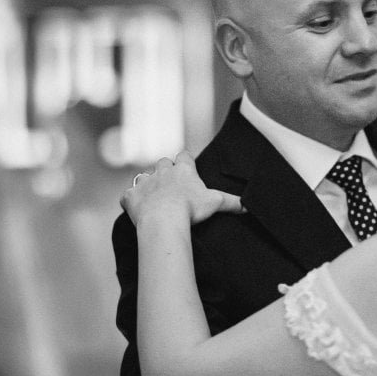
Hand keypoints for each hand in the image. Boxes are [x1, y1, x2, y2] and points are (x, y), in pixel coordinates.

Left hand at [120, 151, 242, 226]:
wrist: (163, 219)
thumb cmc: (190, 209)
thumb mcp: (215, 204)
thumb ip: (231, 202)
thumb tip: (248, 206)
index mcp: (182, 170)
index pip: (184, 156)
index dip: (186, 160)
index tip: (188, 166)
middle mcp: (162, 171)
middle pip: (162, 162)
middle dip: (166, 169)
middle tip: (172, 184)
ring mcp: (144, 183)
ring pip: (143, 177)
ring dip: (148, 184)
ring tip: (154, 197)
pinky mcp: (130, 196)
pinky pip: (128, 196)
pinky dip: (132, 201)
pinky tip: (137, 209)